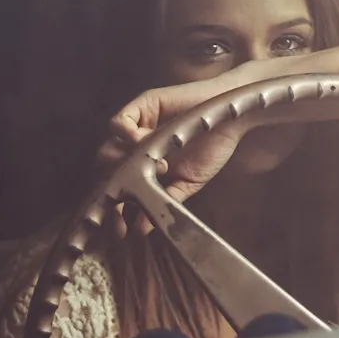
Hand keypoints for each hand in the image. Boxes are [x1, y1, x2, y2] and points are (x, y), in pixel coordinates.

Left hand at [98, 70, 258, 238]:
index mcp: (144, 166)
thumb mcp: (188, 182)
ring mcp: (136, 126)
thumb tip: (140, 230)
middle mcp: (135, 147)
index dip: (113, 207)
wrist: (231, 117)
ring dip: (123, 159)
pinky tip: (143, 139)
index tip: (119, 227)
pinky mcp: (141, 106)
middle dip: (114, 185)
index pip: (118, 188)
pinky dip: (125, 132)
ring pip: (108, 146)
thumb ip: (164, 200)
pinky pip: (118, 122)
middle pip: (107, 168)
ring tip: (151, 162)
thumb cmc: (212, 146)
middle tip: (129, 197)